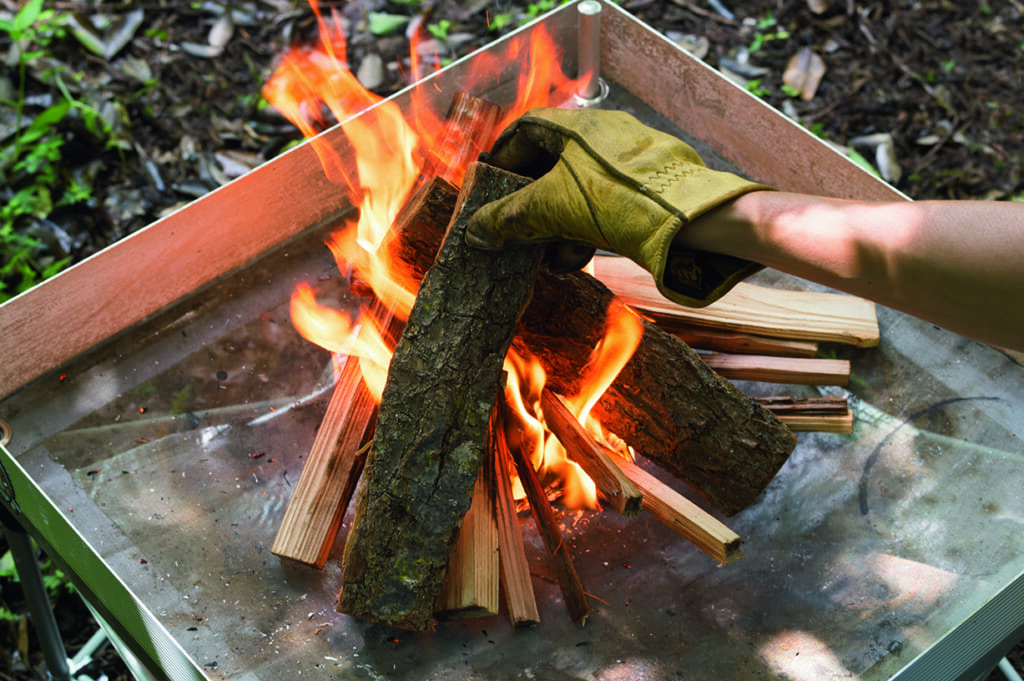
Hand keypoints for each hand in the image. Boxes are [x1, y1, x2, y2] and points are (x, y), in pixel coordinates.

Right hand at [465, 107, 771, 305]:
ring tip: (540, 255)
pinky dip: (581, 230)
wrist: (694, 222)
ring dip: (552, 223)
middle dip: (527, 203)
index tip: (486, 192)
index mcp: (576, 125)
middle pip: (549, 165)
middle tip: (509, 230)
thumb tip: (476, 231)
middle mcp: (601, 137)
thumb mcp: (553, 207)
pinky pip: (601, 207)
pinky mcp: (644, 192)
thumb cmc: (622, 199)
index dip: (500, 162)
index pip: (524, 132)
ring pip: (575, 190)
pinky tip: (571, 260)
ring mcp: (625, 164)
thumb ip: (510, 218)